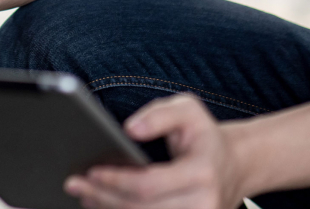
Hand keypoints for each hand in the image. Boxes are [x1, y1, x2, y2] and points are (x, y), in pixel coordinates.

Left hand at [64, 95, 245, 208]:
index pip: (149, 184)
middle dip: (103, 196)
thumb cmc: (203, 136)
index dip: (116, 180)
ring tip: (85, 194)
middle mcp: (203, 204)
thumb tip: (130, 129)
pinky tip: (104, 205)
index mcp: (201, 173)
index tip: (91, 171)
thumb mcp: (188, 109)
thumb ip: (158, 114)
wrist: (235, 165)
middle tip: (74, 183)